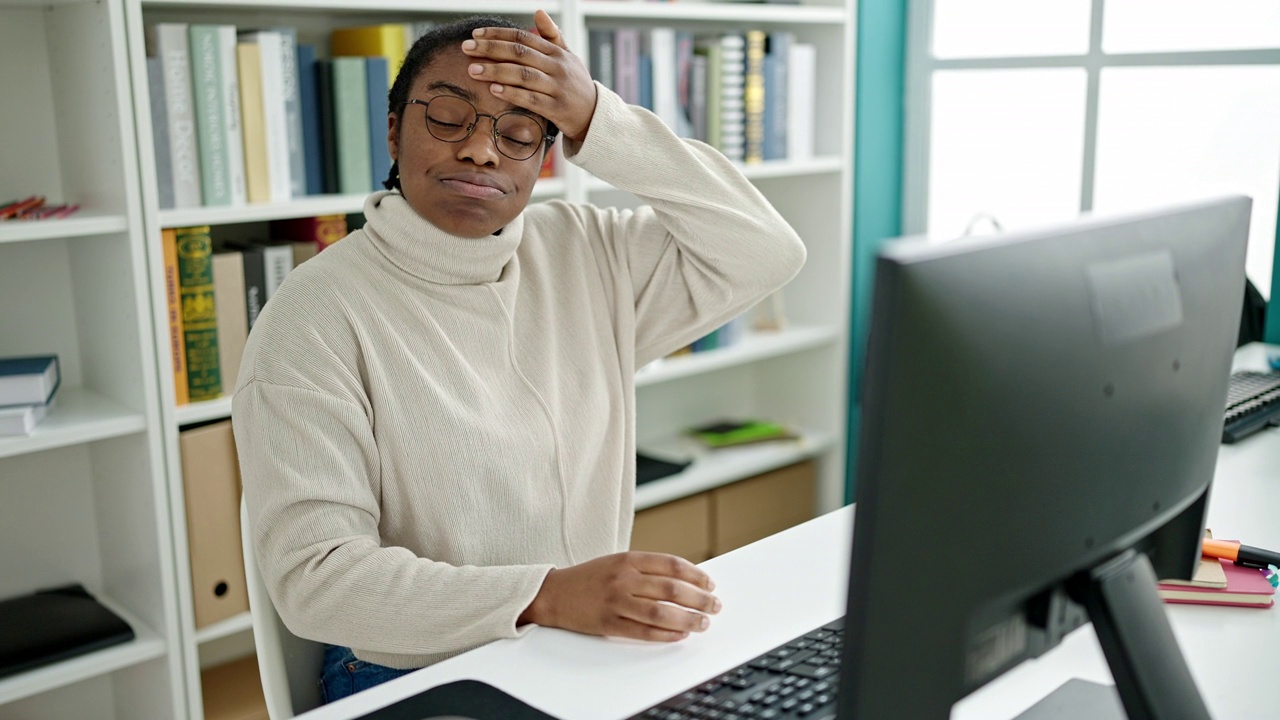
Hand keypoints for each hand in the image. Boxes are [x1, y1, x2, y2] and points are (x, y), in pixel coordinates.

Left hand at [462, 9, 597, 143]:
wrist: (595, 115)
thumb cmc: (576, 83)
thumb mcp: (568, 56)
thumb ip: (552, 35)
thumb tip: (538, 11)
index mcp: (556, 53)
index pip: (523, 37)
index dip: (498, 34)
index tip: (476, 34)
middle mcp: (557, 67)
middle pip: (520, 53)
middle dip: (490, 49)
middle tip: (467, 48)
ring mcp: (557, 88)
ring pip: (523, 75)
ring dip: (496, 71)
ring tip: (473, 69)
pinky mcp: (556, 109)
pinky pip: (531, 99)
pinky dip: (512, 94)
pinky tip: (494, 89)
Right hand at [520, 552, 721, 641]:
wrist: (554, 593)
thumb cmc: (590, 578)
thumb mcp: (617, 562)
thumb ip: (646, 569)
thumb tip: (685, 582)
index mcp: (628, 559)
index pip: (671, 565)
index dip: (696, 575)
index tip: (710, 584)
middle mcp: (624, 578)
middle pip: (672, 589)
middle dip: (699, 599)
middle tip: (714, 606)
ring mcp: (616, 601)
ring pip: (661, 612)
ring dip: (688, 619)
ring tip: (703, 623)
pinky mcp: (609, 623)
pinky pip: (644, 631)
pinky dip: (666, 635)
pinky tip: (679, 635)